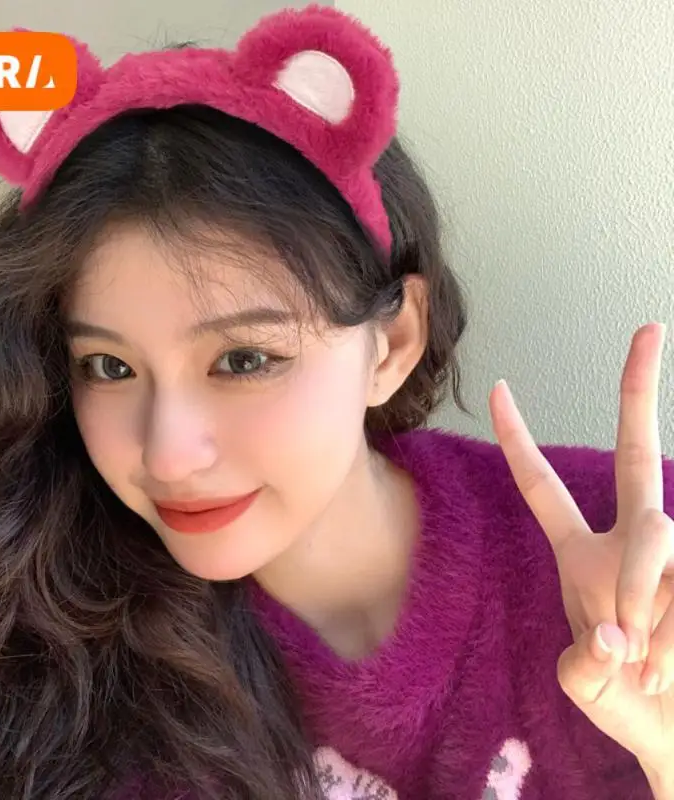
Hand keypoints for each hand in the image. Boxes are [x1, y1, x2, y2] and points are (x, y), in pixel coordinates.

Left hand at [489, 322, 673, 774]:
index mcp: (580, 555)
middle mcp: (630, 542)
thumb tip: (616, 637)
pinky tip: (668, 672)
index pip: (541, 485)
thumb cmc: (628, 710)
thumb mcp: (588, 687)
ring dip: (649, 625)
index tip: (500, 388)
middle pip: (633, 456)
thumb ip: (589, 667)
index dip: (519, 439)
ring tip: (648, 676)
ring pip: (660, 543)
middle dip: (637, 392)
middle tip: (648, 328)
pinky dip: (669, 642)